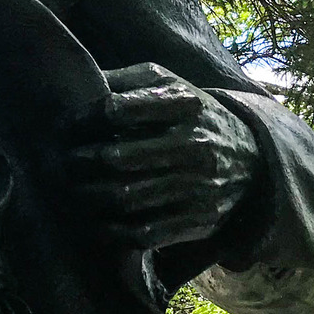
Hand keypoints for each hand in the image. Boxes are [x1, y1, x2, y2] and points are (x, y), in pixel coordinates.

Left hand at [68, 64, 262, 254]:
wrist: (253, 158)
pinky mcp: (198, 219)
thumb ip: (127, 80)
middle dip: (79, 162)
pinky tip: (95, 221)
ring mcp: (197, 185)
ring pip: (125, 197)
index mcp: (182, 104)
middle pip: (116, 157)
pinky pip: (143, 232)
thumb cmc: (193, 115)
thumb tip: (80, 81)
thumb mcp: (170, 84)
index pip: (116, 109)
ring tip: (71, 190)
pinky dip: (111, 230)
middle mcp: (193, 145)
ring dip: (88, 197)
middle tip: (61, 163)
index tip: (66, 127)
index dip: (82, 119)